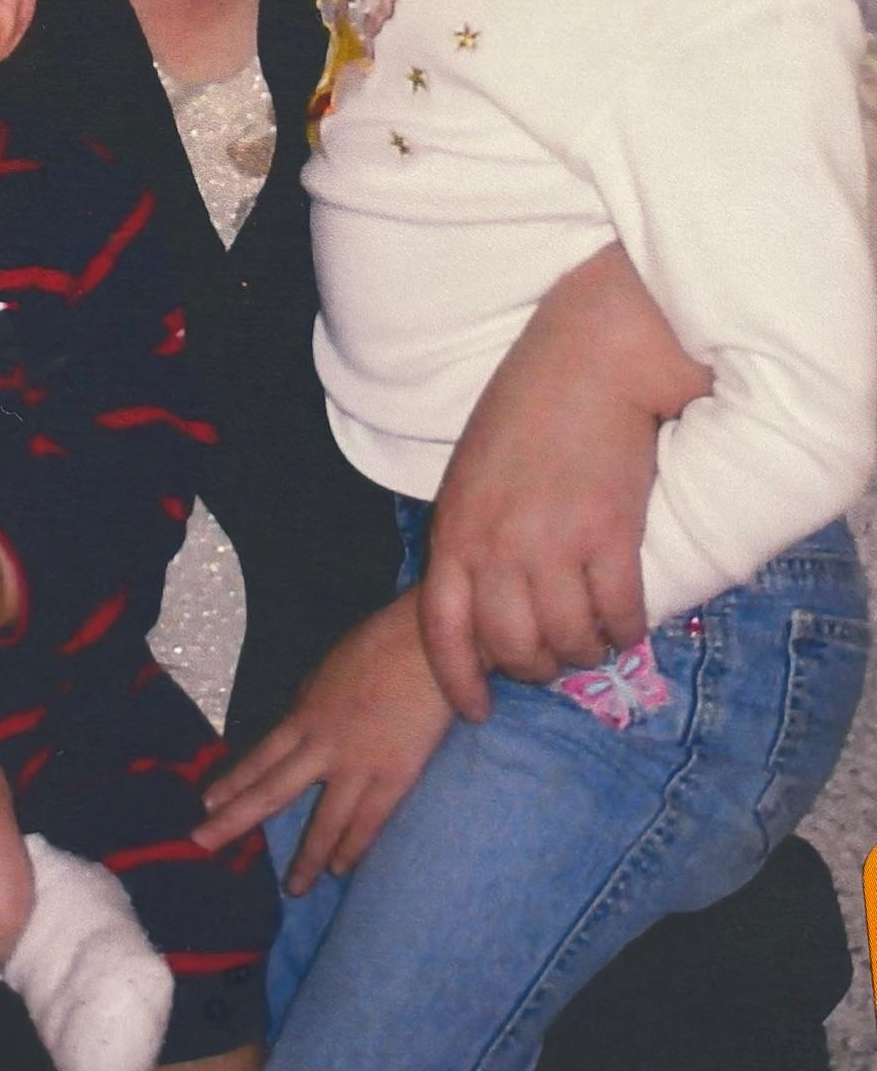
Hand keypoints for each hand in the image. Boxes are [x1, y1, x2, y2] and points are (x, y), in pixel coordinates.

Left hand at [194, 592, 452, 892]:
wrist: (425, 644)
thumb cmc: (379, 646)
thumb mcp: (329, 670)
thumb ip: (313, 705)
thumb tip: (301, 728)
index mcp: (304, 715)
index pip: (259, 758)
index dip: (232, 782)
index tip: (207, 803)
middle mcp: (321, 747)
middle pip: (271, 792)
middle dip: (233, 820)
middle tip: (203, 844)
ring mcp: (356, 767)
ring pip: (323, 822)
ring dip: (306, 858)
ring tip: (293, 888)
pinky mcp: (394, 778)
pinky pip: (368, 823)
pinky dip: (352, 848)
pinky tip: (341, 870)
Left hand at [422, 243, 710, 718]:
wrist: (587, 360)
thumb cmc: (527, 410)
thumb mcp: (474, 475)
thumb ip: (473, 538)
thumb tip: (488, 604)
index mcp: (455, 529)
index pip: (443, 632)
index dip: (460, 681)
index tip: (479, 710)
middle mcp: (497, 547)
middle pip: (513, 650)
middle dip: (536, 668)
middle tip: (554, 657)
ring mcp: (554, 544)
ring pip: (569, 643)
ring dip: (585, 653)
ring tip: (594, 640)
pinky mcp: (610, 535)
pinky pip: (619, 615)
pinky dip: (625, 631)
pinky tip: (627, 622)